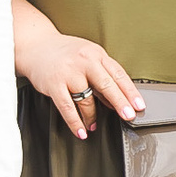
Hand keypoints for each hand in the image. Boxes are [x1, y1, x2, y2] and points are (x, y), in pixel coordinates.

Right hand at [15, 32, 141, 138]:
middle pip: (106, 84)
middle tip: (129, 116)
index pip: (118, 74)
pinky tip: (82, 130)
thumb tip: (117, 101)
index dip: (130, 91)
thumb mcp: (88, 57)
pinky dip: (75, 122)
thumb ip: (102, 76)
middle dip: (120, 102)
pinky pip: (67, 107)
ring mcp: (68, 73)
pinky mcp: (54, 84)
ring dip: (93, 116)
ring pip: (87, 99)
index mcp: (96, 54)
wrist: (36, 46)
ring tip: (95, 125)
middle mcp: (84, 61)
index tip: (139, 105)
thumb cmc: (65, 53)